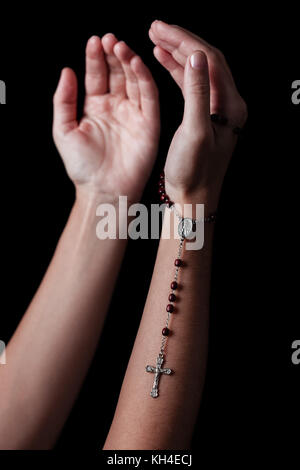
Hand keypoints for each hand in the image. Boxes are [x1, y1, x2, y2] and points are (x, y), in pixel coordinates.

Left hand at [53, 34, 159, 202]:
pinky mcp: (150, 123)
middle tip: (109, 39)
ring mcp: (134, 114)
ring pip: (133, 80)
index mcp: (95, 108)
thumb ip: (63, 100)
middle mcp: (116, 107)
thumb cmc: (82, 166)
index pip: (96, 75)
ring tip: (120, 46)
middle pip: (116, 73)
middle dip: (113, 54)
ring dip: (128, 61)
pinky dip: (144, 78)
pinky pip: (149, 96)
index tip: (94, 41)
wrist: (103, 190)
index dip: (95, 58)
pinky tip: (136, 63)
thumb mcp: (64, 130)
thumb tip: (67, 71)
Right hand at [149, 21, 246, 210]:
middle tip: (155, 27)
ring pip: (198, 70)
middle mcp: (228, 104)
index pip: (210, 61)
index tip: (160, 29)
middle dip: (181, 41)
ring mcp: (217, 109)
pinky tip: (163, 59)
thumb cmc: (193, 172)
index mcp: (230, 106)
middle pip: (206, 61)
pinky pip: (192, 85)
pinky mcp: (205, 116)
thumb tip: (196, 56)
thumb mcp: (195, 132)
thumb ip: (198, 93)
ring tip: (155, 38)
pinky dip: (177, 70)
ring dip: (178, 52)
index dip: (185, 41)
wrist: (193, 198)